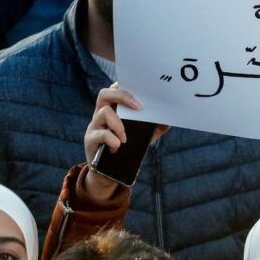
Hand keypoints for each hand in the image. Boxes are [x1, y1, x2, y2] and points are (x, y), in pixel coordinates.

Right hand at [83, 83, 169, 199]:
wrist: (109, 173)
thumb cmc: (126, 150)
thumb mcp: (143, 137)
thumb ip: (155, 126)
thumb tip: (170, 118)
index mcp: (113, 110)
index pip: (114, 89)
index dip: (124, 86)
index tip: (139, 92)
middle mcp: (100, 115)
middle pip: (104, 94)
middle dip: (122, 97)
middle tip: (138, 107)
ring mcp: (94, 127)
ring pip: (103, 113)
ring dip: (118, 124)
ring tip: (125, 137)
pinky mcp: (90, 141)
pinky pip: (101, 134)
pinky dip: (112, 140)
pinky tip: (118, 147)